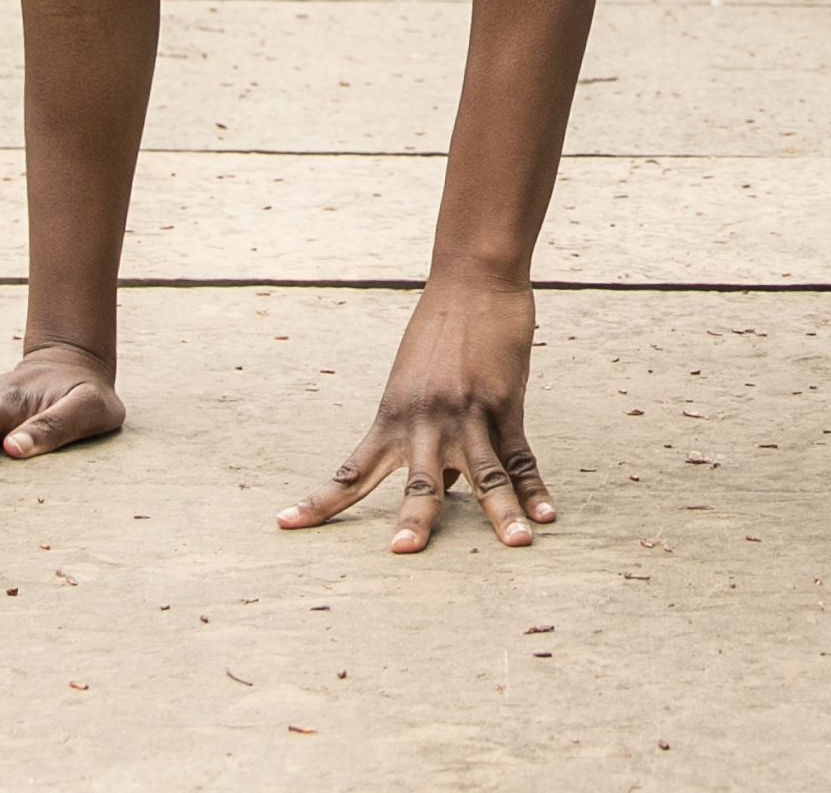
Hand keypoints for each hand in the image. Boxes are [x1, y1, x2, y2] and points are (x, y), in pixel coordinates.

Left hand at [280, 272, 556, 552]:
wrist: (472, 278)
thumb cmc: (441, 330)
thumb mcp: (417, 383)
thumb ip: (425, 435)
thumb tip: (446, 485)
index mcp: (392, 416)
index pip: (350, 471)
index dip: (320, 502)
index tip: (284, 525)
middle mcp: (426, 420)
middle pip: (419, 481)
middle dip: (414, 519)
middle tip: (402, 552)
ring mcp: (467, 412)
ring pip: (485, 474)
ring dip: (501, 513)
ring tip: (517, 544)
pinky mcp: (504, 402)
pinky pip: (521, 454)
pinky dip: (535, 487)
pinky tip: (546, 514)